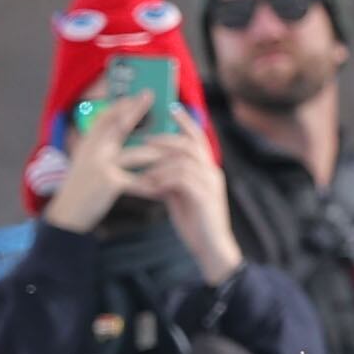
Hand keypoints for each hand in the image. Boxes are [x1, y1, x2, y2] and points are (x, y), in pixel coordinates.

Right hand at [39, 91, 150, 233]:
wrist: (67, 214)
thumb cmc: (81, 190)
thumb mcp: (87, 165)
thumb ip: (103, 151)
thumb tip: (125, 137)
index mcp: (87, 146)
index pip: (104, 118)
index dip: (119, 105)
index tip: (134, 96)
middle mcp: (92, 151)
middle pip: (119, 125)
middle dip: (137, 111)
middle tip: (150, 97)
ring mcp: (100, 165)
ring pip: (137, 153)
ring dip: (157, 154)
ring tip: (175, 152)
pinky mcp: (109, 182)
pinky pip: (138, 181)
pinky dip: (152, 185)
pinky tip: (163, 188)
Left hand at [139, 113, 240, 280]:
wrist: (210, 246)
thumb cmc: (194, 220)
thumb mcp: (181, 194)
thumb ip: (172, 177)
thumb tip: (153, 165)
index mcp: (207, 168)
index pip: (197, 138)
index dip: (185, 121)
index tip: (170, 107)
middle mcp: (211, 171)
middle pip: (189, 144)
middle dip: (165, 139)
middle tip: (144, 140)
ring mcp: (209, 184)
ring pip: (184, 160)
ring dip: (160, 161)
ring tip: (142, 166)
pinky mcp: (204, 197)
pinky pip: (182, 179)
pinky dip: (163, 179)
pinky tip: (150, 185)